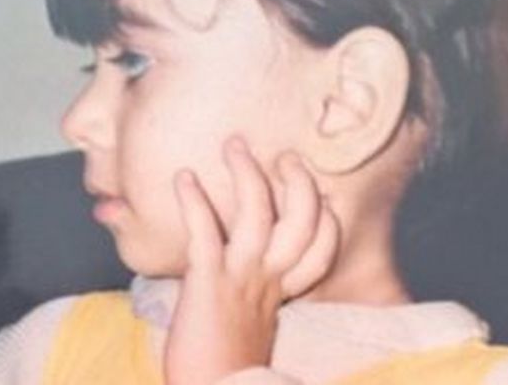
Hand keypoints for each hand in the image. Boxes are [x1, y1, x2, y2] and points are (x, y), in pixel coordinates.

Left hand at [164, 137, 339, 384]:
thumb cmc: (225, 367)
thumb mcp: (252, 327)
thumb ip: (256, 298)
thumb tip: (250, 280)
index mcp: (280, 292)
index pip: (321, 249)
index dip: (325, 220)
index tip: (318, 197)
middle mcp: (268, 279)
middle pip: (301, 219)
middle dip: (297, 182)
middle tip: (284, 158)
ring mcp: (240, 277)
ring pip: (257, 212)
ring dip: (245, 173)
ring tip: (234, 145)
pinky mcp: (208, 282)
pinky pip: (205, 232)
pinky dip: (194, 201)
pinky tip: (183, 177)